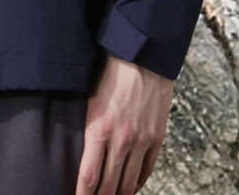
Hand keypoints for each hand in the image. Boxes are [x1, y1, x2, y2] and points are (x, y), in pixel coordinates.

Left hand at [75, 54, 172, 194]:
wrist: (141, 58)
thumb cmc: (109, 75)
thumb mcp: (89, 102)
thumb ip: (87, 129)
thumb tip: (81, 154)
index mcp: (98, 130)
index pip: (89, 176)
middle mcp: (121, 140)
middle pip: (109, 185)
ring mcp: (141, 140)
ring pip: (129, 181)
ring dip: (119, 194)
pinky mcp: (157, 137)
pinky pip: (147, 169)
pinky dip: (137, 182)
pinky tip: (130, 187)